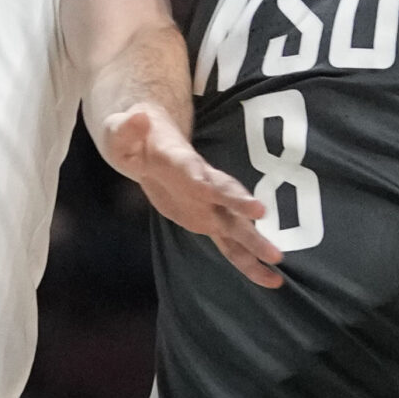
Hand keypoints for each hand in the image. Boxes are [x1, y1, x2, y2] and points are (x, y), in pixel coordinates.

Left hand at [100, 105, 283, 288]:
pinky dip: (248, 262)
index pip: (204, 177)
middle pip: (228, 199)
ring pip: (235, 226)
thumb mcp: (120, 133)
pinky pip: (229, 244)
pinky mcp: (207, 220)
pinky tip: (270, 280)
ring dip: (254, 244)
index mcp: (183, 164)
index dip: (227, 193)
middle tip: (269, 227)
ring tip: (278, 266)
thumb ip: (126, 130)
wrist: (151, 142)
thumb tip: (139, 117)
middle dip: (246, 213)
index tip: (255, 207)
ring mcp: (209, 203)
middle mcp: (204, 184)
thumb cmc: (134, 138)